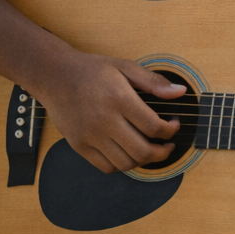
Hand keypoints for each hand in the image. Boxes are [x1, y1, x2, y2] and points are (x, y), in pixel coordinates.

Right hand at [27, 51, 184, 173]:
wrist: (54, 77)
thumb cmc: (92, 70)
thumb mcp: (125, 67)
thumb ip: (153, 81)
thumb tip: (180, 92)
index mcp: (119, 99)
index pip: (152, 126)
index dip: (170, 131)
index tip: (174, 125)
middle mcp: (103, 121)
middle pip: (141, 151)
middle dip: (162, 153)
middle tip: (167, 146)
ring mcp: (89, 136)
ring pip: (124, 163)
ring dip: (143, 161)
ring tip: (150, 150)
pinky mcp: (78, 146)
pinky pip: (105, 166)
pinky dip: (121, 165)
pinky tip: (128, 152)